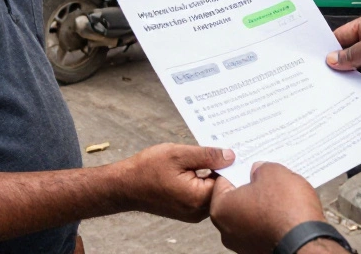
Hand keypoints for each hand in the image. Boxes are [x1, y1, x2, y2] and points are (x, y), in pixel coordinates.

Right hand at [117, 144, 234, 221]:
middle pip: (222, 188)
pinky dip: (203, 180)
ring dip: (212, 173)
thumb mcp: (179, 154)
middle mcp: (197, 211)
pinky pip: (202, 194)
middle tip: (224, 147)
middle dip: (223, 168)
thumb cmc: (147, 169)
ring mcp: (192, 212)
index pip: (228, 182)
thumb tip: (231, 156)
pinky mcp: (187, 209)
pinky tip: (198, 166)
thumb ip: (208, 155)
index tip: (236, 148)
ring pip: (212, 190)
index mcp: (198, 198)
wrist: (124, 185)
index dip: (231, 164)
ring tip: (208, 155)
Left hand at [210, 163, 325, 253]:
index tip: (249, 163)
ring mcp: (243, 244)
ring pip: (250, 215)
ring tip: (282, 194)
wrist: (307, 242)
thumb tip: (260, 171)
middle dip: (252, 187)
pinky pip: (262, 228)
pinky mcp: (260, 251)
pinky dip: (271, 219)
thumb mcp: (274, 172)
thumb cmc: (286, 212)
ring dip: (263, 204)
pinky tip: (286, 210)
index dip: (239, 169)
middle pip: (237, 199)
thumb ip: (261, 168)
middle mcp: (227, 230)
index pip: (223, 181)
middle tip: (268, 176)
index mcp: (221, 209)